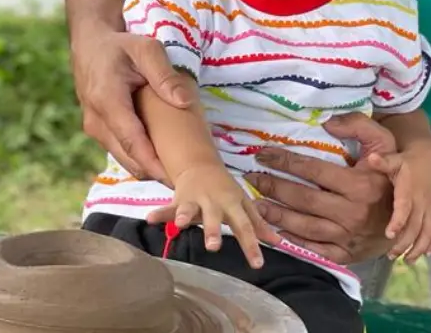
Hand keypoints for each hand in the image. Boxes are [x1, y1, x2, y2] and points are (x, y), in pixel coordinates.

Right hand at [71, 28, 194, 181]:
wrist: (90, 44)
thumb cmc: (121, 46)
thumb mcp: (147, 50)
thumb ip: (165, 75)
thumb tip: (184, 101)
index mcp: (108, 101)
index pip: (132, 142)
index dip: (154, 163)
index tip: (176, 178)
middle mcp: (96, 121)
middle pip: (128, 158)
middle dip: (156, 172)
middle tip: (186, 181)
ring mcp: (95, 129)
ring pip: (124, 159)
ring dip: (149, 167)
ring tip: (179, 172)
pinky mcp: (98, 131)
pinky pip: (121, 151)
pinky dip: (141, 158)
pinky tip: (164, 157)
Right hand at [148, 165, 278, 268]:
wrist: (202, 166)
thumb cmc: (226, 191)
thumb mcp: (244, 205)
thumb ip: (258, 224)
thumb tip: (279, 243)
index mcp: (233, 204)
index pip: (245, 227)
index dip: (251, 245)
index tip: (258, 264)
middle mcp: (214, 202)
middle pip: (215, 218)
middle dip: (213, 231)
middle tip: (213, 247)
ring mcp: (195, 200)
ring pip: (189, 209)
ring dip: (185, 216)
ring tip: (182, 223)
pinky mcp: (178, 200)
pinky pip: (167, 208)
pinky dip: (160, 213)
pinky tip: (151, 219)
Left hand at [244, 113, 397, 263]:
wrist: (410, 215)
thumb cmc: (391, 176)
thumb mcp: (384, 144)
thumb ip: (359, 126)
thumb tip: (327, 123)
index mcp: (360, 185)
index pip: (313, 170)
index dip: (285, 161)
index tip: (264, 155)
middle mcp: (352, 213)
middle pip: (303, 199)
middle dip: (274, 187)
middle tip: (253, 178)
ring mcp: (348, 237)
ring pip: (304, 226)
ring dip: (276, 215)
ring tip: (256, 204)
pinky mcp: (346, 254)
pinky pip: (314, 248)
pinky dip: (292, 241)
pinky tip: (276, 230)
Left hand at [368, 144, 430, 264]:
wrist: (430, 157)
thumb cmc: (407, 161)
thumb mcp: (394, 159)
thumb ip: (382, 162)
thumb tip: (370, 158)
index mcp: (409, 190)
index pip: (405, 208)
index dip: (398, 222)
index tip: (389, 234)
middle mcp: (422, 201)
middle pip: (415, 227)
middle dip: (405, 244)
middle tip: (391, 256)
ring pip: (428, 232)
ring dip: (419, 248)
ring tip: (407, 260)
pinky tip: (426, 254)